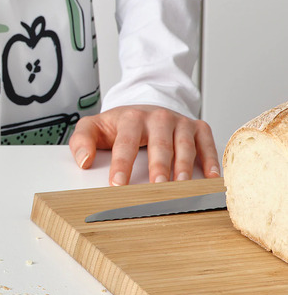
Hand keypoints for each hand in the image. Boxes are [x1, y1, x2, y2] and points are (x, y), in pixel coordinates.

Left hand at [68, 105, 219, 185]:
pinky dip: (212, 160)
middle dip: (158, 167)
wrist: (144, 106)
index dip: (121, 164)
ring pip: (184, 146)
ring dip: (184, 167)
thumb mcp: (94, 126)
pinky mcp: (198, 128)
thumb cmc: (119, 124)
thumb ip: (82, 140)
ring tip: (183, 187)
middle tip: (156, 188)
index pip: (125, 143)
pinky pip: (208, 144)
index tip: (117, 184)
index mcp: (131, 117)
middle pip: (159, 145)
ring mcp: (180, 122)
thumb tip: (84, 161)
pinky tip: (212, 178)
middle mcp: (158, 118)